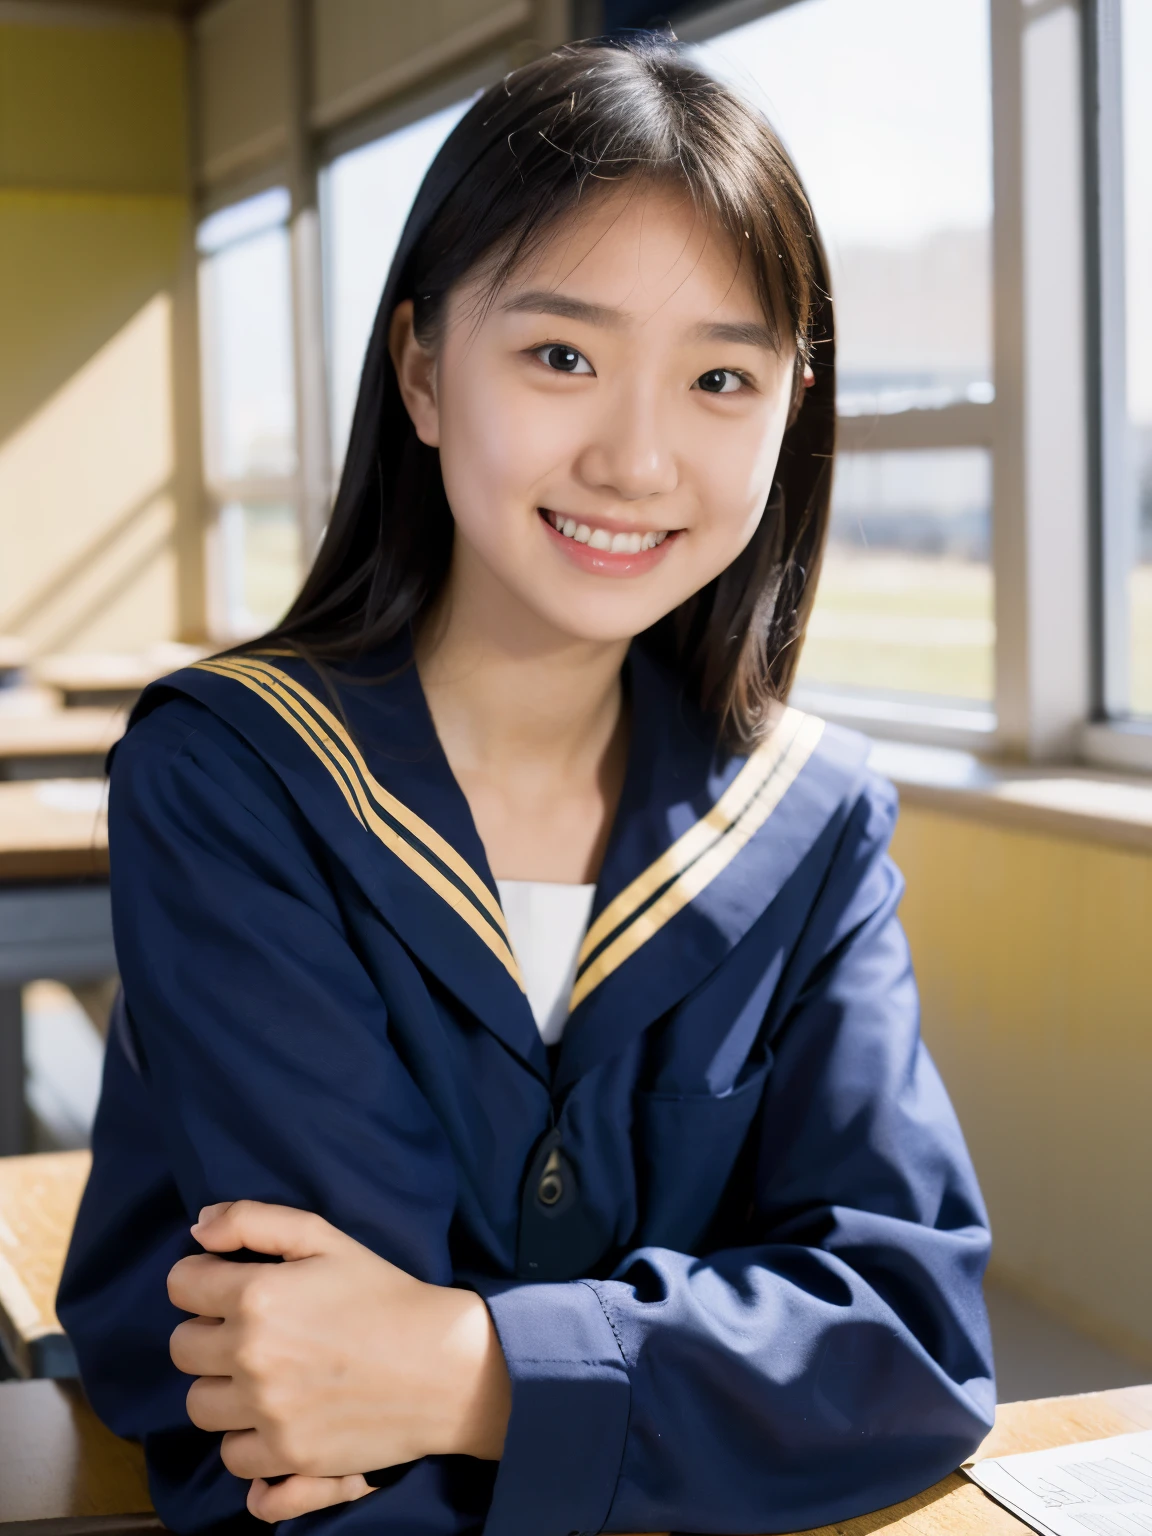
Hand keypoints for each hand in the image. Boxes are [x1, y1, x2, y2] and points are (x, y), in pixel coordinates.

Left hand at [168, 1201, 510, 1516]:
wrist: (440, 1365)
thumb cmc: (383, 1294)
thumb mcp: (325, 1237)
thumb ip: (253, 1220)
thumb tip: (198, 1225)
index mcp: (256, 1295)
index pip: (181, 1287)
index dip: (204, 1280)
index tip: (231, 1285)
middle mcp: (251, 1357)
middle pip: (182, 1348)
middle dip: (210, 1333)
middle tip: (255, 1330)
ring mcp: (266, 1413)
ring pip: (199, 1406)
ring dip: (223, 1389)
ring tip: (265, 1375)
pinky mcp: (286, 1457)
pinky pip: (233, 1457)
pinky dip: (248, 1441)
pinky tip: (276, 1419)